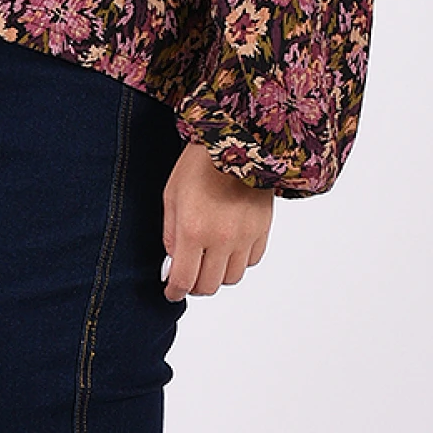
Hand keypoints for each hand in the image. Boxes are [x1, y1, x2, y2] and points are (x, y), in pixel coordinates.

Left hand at [161, 142, 274, 301]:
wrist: (238, 140)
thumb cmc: (199, 163)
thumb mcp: (172, 196)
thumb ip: (171, 234)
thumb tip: (173, 261)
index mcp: (194, 231)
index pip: (184, 280)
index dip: (174, 292)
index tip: (171, 292)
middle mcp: (221, 239)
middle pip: (208, 286)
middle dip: (194, 286)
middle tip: (188, 276)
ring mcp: (245, 237)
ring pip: (232, 278)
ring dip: (217, 275)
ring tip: (209, 260)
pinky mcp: (262, 230)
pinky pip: (251, 261)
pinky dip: (238, 261)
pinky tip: (228, 247)